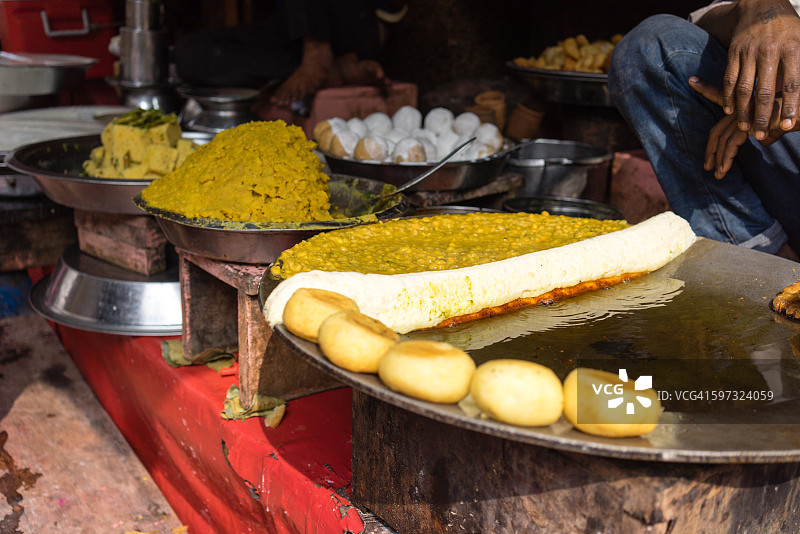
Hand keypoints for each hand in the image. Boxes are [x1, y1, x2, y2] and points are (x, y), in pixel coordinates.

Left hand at [690, 77, 789, 177]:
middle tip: (706, 165)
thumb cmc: (799, 115)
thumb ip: (769, 130)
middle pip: (718, 129)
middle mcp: (745, 106)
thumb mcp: (780, 123)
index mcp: (749, 103)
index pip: (723, 96)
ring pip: (723, 139)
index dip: (707, 89)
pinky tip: (724, 169)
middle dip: (710, 149)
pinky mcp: (752, 123)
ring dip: (718, 159)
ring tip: (717, 174)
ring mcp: (747, 114)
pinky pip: (732, 143)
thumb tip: (763, 141)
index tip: (693, 81)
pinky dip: (726, 158)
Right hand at [723, 0, 799, 137]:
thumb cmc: (788, 29)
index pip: (793, 85)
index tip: (787, 126)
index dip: (789, 107)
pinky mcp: (734, 52)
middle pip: (765, 91)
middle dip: (763, 116)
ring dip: (743, 111)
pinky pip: (729, 79)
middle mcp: (770, 51)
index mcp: (793, 49)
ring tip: (745, 127)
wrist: (763, 5)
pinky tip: (729, 110)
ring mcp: (750, 52)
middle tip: (761, 135)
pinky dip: (727, 97)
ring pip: (744, 88)